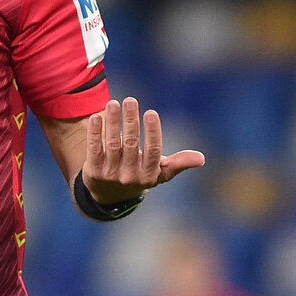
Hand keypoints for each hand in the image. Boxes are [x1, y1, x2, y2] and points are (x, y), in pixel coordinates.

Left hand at [83, 97, 204, 204]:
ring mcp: (110, 174)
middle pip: (131, 144)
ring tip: (113, 103)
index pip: (153, 151)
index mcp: (149, 175)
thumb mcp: (160, 173)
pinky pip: (94, 148)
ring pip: (112, 144)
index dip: (153, 132)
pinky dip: (95, 132)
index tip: (151, 112)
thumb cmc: (140, 176)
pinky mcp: (93, 170)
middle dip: (131, 120)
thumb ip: (178, 163)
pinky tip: (96, 116)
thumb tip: (202, 158)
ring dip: (112, 122)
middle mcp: (130, 176)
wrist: (108, 195)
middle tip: (131, 100)